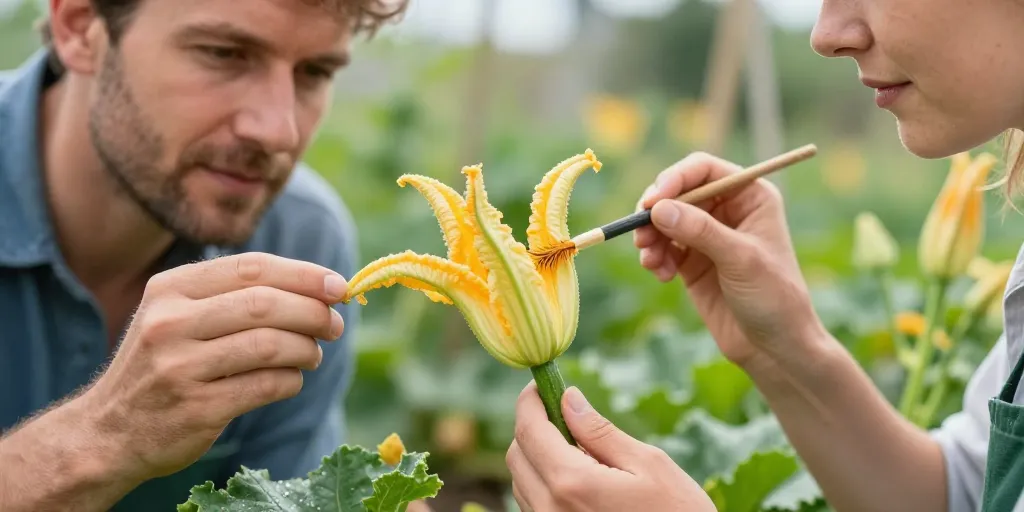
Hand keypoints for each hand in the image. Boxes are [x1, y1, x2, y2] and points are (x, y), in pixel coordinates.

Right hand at [78, 252, 345, 480]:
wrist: (107, 432)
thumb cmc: (162, 365)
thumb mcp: (177, 315)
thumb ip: (234, 296)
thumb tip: (319, 288)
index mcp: (169, 289)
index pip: (251, 268)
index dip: (303, 275)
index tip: (337, 286)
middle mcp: (170, 323)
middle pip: (266, 304)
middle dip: (313, 313)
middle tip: (335, 325)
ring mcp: (180, 367)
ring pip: (271, 345)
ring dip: (307, 349)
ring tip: (314, 355)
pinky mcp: (196, 408)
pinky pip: (266, 386)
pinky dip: (291, 381)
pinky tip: (290, 380)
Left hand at [506, 383, 715, 511]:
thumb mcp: (647, 463)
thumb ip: (599, 431)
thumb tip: (568, 399)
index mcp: (572, 483)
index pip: (529, 430)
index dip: (529, 401)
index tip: (540, 384)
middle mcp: (550, 508)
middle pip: (517, 455)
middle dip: (533, 427)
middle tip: (563, 413)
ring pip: (522, 480)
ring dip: (538, 456)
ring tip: (581, 451)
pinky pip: (534, 503)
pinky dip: (545, 481)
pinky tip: (580, 478)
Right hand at [633, 152, 825, 370]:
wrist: (774, 348)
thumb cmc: (774, 298)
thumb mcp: (740, 259)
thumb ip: (700, 231)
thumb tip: (658, 209)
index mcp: (751, 196)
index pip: (704, 170)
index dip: (676, 179)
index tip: (654, 201)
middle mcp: (728, 210)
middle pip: (678, 192)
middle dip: (656, 210)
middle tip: (641, 231)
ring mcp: (708, 236)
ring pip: (665, 220)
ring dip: (651, 236)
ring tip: (651, 260)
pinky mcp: (692, 261)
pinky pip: (662, 247)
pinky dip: (654, 256)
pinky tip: (660, 274)